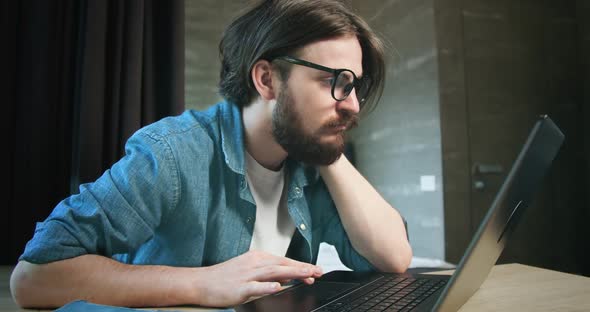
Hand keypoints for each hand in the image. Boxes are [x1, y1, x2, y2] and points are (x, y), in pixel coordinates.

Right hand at [193, 250, 322, 306]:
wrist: (201, 283)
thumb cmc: (225, 278)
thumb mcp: (250, 272)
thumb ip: (269, 274)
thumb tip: (287, 277)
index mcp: (257, 258)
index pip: (284, 261)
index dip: (300, 266)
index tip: (315, 271)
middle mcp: (254, 263)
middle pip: (282, 264)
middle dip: (302, 268)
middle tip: (318, 271)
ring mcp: (246, 275)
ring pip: (273, 272)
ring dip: (292, 273)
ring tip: (307, 275)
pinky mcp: (239, 287)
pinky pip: (255, 286)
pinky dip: (267, 286)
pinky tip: (278, 287)